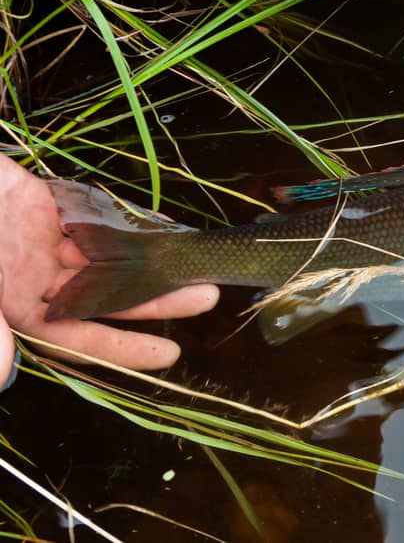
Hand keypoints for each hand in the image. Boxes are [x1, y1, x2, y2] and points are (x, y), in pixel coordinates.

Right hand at [0, 154, 218, 378]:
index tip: (170, 356)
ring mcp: (44, 241)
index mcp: (13, 303)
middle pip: (107, 296)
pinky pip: (99, 218)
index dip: (122, 349)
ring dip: (152, 261)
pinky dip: (130, 223)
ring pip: (111, 256)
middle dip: (155, 300)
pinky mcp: (51, 205)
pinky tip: (166, 228)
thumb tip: (0, 375)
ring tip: (199, 264)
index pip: (76, 337)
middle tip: (206, 297)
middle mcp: (36, 278)